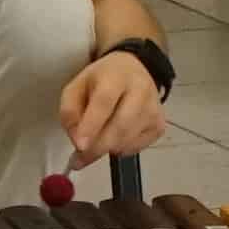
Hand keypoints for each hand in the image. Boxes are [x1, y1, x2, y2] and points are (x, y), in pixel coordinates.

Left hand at [58, 47, 167, 161]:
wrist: (132, 71)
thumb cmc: (100, 81)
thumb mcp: (76, 88)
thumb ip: (69, 113)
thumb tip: (78, 141)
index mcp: (115, 76)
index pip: (104, 102)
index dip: (91, 126)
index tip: (79, 146)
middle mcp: (140, 90)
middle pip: (120, 126)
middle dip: (97, 147)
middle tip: (79, 158)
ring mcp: (153, 109)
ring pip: (127, 141)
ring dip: (107, 149)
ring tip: (96, 140)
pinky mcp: (159, 125)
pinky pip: (136, 148)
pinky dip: (120, 149)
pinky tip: (115, 137)